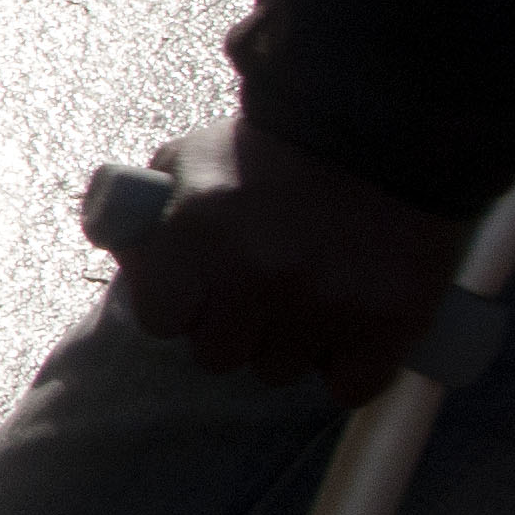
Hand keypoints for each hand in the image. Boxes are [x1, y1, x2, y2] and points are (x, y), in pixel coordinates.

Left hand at [120, 117, 470, 405]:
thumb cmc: (269, 150)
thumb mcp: (188, 161)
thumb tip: (124, 257)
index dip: (179, 308)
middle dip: (232, 329)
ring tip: (305, 300)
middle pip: (219, 356)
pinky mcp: (390, 321)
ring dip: (288, 345)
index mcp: (198, 234)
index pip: (161, 321)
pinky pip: (351, 386)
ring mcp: (326, 303)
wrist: (376, 129)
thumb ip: (144, 212)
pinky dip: (350, 368)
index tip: (197, 294)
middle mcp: (258, 275)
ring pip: (282, 371)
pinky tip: (349, 333)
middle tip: (256, 295)